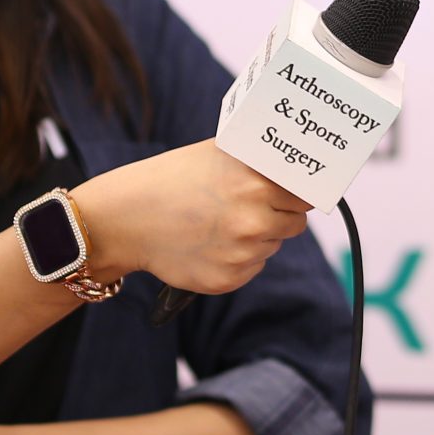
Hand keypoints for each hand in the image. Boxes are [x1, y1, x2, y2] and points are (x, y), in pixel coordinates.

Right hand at [78, 141, 311, 295]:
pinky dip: (238, 259)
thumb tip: (298, 162)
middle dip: (278, 215)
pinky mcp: (228, 280)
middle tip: (249, 206)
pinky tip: (210, 243)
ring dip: (257, 238)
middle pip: (295, 224)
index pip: (306, 195)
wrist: (127, 218)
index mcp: (257, 186)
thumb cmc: (172, 179)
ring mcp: (242, 255)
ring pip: (271, 246)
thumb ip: (259, 161)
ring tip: (220, 223)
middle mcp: (255, 222)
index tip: (294, 193)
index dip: (298, 193)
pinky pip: (252, 268)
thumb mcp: (218, 154)